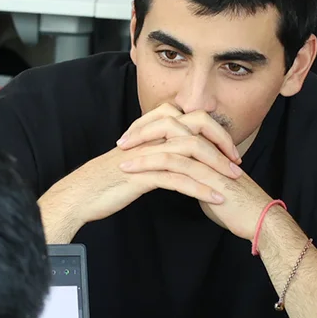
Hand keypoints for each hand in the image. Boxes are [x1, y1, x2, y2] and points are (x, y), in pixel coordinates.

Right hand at [38, 104, 243, 240]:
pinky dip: (200, 188)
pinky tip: (215, 198)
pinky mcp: (143, 176)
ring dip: (215, 167)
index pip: (188, 120)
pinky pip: (178, 179)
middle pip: (194, 129)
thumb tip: (175, 156)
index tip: (227, 150)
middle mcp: (150, 139)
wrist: (80, 194)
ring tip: (233, 181)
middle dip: (220, 144)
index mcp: (150, 132)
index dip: (212, 131)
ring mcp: (146, 156)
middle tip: (237, 162)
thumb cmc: (106, 181)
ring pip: (189, 153)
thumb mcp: (135, 161)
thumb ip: (155, 153)